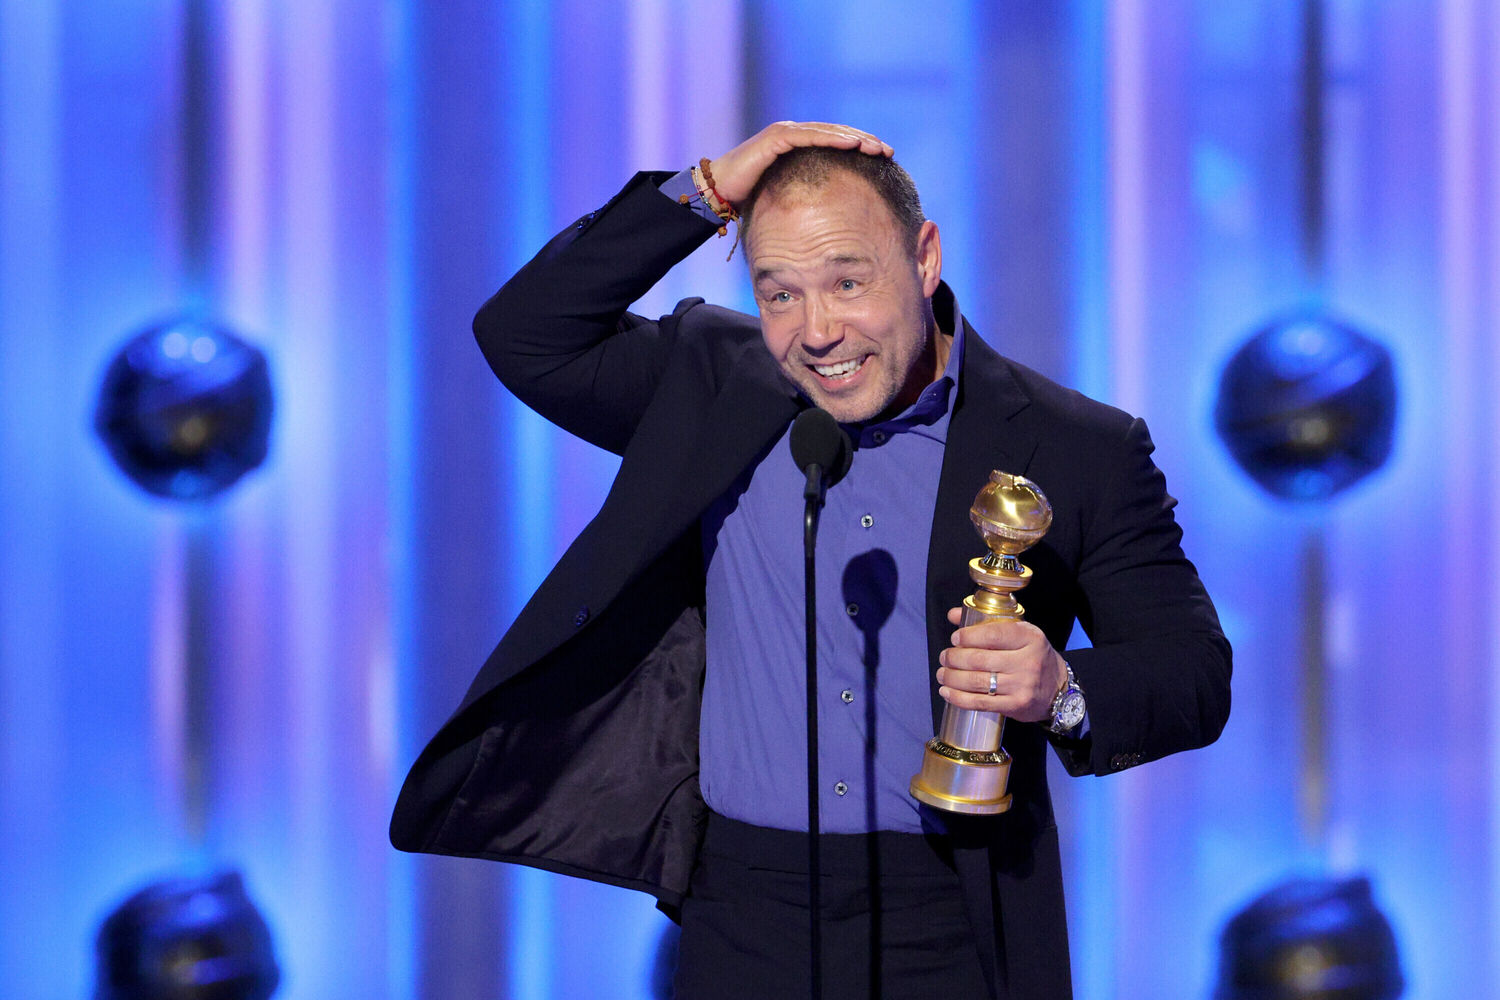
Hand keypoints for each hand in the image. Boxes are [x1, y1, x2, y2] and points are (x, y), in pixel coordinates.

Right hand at [706, 121, 893, 206]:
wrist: (717, 193)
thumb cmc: (749, 199)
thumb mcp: (788, 199)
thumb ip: (807, 199)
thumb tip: (830, 220)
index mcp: (798, 147)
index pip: (835, 143)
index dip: (860, 148)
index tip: (883, 159)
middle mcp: (793, 135)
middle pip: (837, 134)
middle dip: (864, 141)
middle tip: (888, 151)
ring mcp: (784, 133)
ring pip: (828, 132)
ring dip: (854, 139)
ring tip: (876, 148)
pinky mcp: (776, 138)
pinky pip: (809, 136)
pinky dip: (831, 139)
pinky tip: (852, 145)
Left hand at [935, 608, 1066, 722]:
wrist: (1058, 689)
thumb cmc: (1033, 657)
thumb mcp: (1019, 634)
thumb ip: (987, 623)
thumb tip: (953, 614)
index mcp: (1030, 638)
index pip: (993, 634)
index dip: (968, 636)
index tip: (955, 638)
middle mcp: (1028, 661)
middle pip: (979, 659)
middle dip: (954, 658)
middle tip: (944, 657)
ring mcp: (1022, 685)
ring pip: (977, 681)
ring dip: (952, 677)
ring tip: (942, 673)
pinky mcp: (1016, 705)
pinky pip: (980, 702)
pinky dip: (959, 698)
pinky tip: (947, 692)